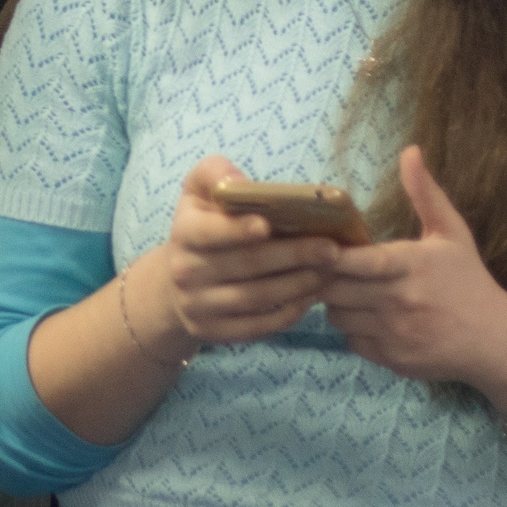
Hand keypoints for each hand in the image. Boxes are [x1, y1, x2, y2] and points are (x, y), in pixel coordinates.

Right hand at [157, 156, 342, 349]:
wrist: (176, 281)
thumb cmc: (203, 224)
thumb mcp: (199, 191)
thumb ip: (216, 173)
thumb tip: (241, 183)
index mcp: (184, 232)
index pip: (208, 232)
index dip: (236, 230)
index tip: (267, 225)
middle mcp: (185, 272)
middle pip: (244, 265)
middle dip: (291, 256)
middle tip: (331, 250)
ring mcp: (197, 306)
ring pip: (255, 298)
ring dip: (297, 285)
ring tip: (329, 272)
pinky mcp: (212, 332)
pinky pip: (256, 326)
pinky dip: (288, 313)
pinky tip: (310, 297)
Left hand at [320, 147, 506, 406]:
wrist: (497, 341)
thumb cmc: (469, 280)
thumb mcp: (452, 233)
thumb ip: (426, 193)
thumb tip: (410, 150)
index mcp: (412, 267)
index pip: (356, 262)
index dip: (329, 255)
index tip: (317, 244)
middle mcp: (401, 303)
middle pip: (335, 289)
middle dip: (326, 275)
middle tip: (327, 264)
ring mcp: (395, 334)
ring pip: (337, 315)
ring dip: (335, 301)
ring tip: (349, 288)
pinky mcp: (391, 359)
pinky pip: (351, 340)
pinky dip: (352, 328)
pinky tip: (366, 315)